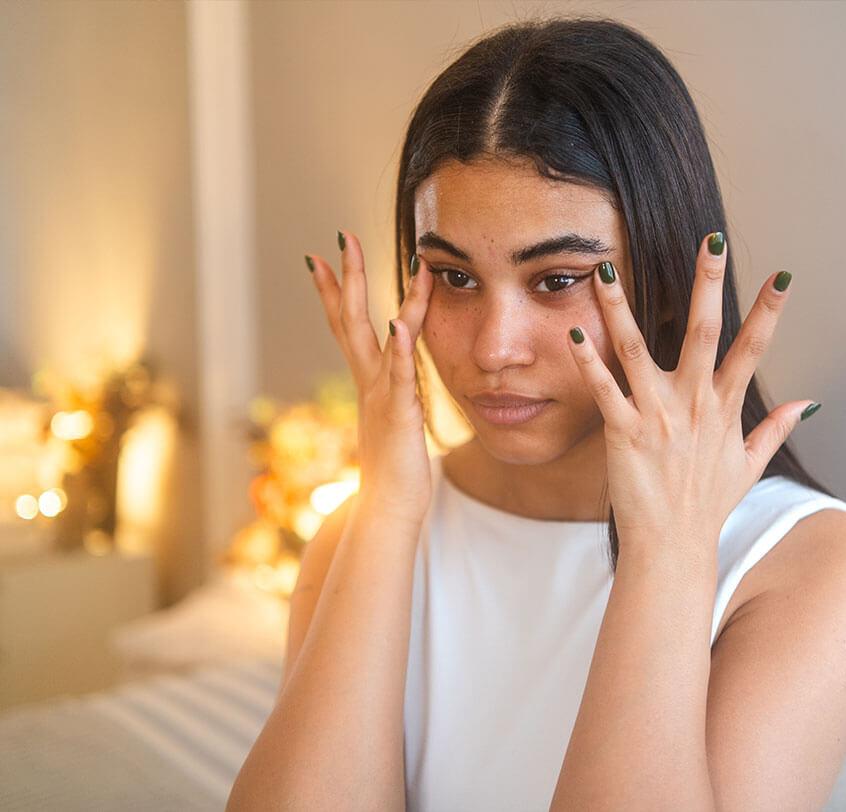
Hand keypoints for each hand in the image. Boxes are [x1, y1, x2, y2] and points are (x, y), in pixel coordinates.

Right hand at [307, 231, 434, 528]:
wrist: (389, 509)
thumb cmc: (395, 470)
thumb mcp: (394, 424)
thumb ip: (392, 400)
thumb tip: (392, 391)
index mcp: (369, 381)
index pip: (347, 328)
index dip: (335, 293)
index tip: (323, 258)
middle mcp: (369, 381)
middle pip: (350, 320)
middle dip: (346, 277)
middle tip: (341, 237)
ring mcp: (380, 394)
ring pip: (371, 335)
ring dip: (365, 295)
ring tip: (358, 258)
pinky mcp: (399, 413)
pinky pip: (399, 375)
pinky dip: (400, 348)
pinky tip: (400, 323)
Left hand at [567, 232, 817, 557]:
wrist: (673, 547)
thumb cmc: (708, 506)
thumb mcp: (749, 465)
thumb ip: (776, 428)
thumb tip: (809, 403)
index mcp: (724, 409)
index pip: (753, 350)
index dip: (770, 312)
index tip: (782, 275)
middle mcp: (694, 405)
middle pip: (705, 333)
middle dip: (709, 284)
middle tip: (711, 240)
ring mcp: (658, 417)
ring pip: (637, 351)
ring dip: (620, 310)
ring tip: (607, 272)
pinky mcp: (623, 434)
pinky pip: (603, 390)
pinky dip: (588, 362)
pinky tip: (573, 333)